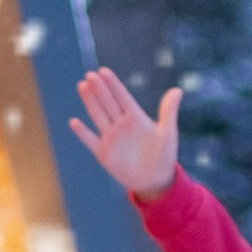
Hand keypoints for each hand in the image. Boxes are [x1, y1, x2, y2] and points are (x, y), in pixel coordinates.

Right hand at [69, 67, 181, 196]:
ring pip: (98, 116)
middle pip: (107, 102)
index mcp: (135, 117)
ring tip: (82, 86)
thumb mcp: (167, 132)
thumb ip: (168, 111)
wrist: (155, 181)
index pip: (122, 96)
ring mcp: (111, 138)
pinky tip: (73, 122)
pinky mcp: (103, 153)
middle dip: (99, 88)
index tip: (103, 71)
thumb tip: (178, 90)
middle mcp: (121, 124)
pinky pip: (90, 141)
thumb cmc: (164, 156)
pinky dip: (82, 133)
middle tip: (90, 75)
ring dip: (90, 102)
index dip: (113, 84)